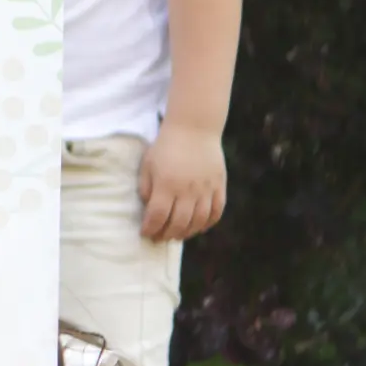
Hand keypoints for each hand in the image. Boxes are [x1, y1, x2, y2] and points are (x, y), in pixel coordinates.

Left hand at [138, 121, 226, 240]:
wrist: (194, 127)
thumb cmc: (166, 146)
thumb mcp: (148, 165)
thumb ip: (145, 188)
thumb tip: (148, 211)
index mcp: (167, 184)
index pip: (158, 216)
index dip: (150, 229)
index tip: (145, 233)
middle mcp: (188, 190)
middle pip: (178, 223)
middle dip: (166, 235)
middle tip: (159, 238)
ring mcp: (206, 189)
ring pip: (198, 222)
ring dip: (186, 233)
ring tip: (177, 235)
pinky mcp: (219, 185)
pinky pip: (216, 212)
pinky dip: (207, 224)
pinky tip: (198, 227)